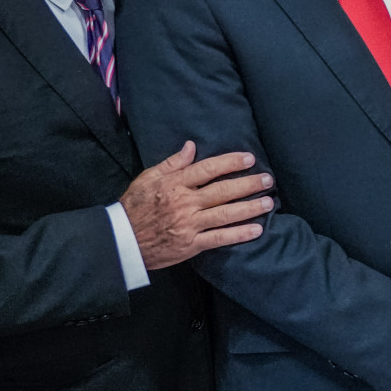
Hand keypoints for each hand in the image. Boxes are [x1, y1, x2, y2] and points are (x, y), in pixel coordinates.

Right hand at [120, 141, 273, 269]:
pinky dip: (239, 234)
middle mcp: (185, 203)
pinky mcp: (191, 244)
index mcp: (174, 184)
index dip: (230, 163)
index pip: (208, 169)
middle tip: (268, 179)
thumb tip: (192, 145)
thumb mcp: (148, 178)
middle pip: (223, 191)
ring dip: (250, 208)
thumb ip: (172, 163)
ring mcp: (189, 224)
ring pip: (226, 214)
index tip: (249, 159)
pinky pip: (220, 238)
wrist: (122, 240)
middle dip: (248, 184)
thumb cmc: (134, 206)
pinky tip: (256, 229)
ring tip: (269, 202)